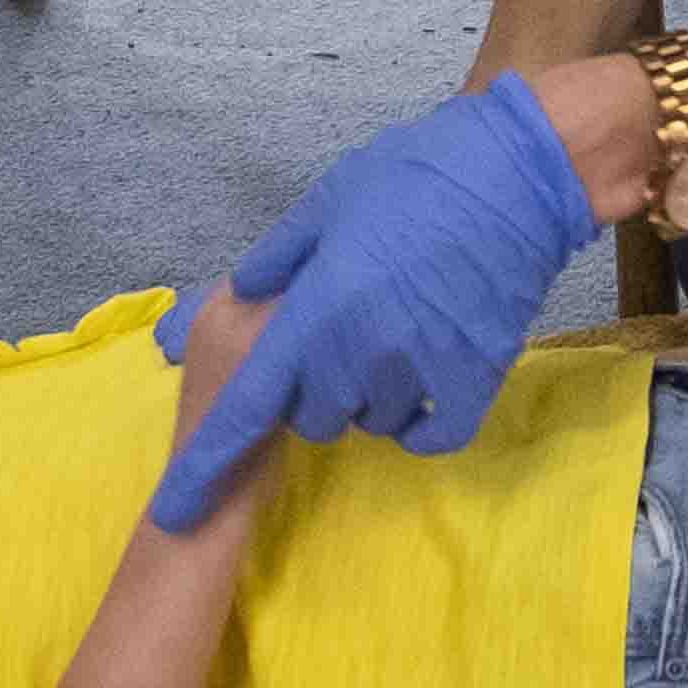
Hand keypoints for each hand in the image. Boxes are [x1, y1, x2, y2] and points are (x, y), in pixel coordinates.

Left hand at [148, 74, 602, 526]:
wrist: (513, 174)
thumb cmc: (415, 175)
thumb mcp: (331, 201)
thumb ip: (280, 256)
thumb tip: (245, 289)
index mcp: (313, 312)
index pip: (248, 408)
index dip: (206, 466)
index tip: (174, 513)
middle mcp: (358, 354)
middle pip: (313, 417)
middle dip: (313, 390)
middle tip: (338, 338)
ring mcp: (418, 373)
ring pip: (372, 422)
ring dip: (370, 398)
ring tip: (393, 340)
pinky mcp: (473, 382)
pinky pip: (433, 435)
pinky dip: (422, 424)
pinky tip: (425, 389)